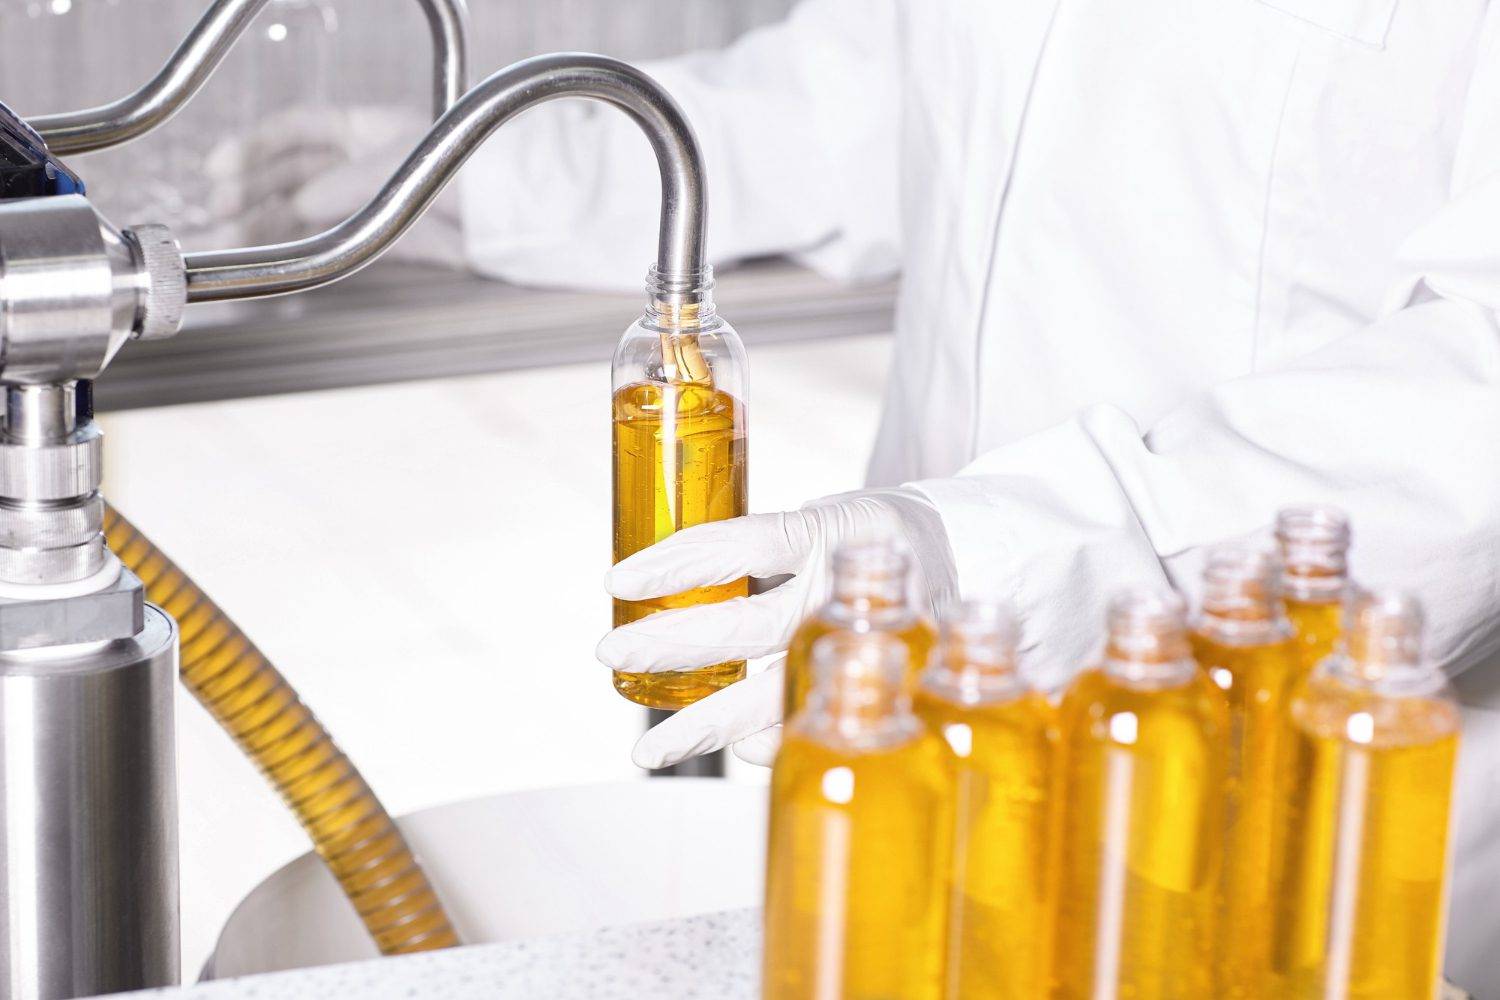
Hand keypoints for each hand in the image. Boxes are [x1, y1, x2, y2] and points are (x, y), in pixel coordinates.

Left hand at [598, 489, 957, 768]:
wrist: (971, 561)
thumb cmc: (873, 541)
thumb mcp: (826, 520)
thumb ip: (763, 554)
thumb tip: (664, 585)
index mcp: (837, 531)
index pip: (747, 542)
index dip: (681, 562)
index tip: (619, 580)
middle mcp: (850, 591)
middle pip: (749, 626)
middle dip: (673, 643)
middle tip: (612, 653)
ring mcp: (866, 647)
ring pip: (776, 694)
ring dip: (708, 724)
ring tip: (652, 749)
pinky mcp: (881, 688)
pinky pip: (807, 723)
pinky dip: (760, 742)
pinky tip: (725, 749)